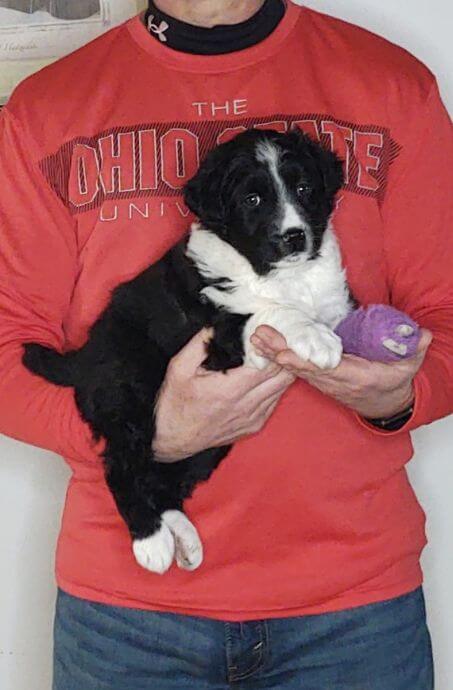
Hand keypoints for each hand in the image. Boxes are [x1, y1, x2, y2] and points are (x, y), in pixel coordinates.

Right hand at [152, 328, 295, 461]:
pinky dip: (275, 384)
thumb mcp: (179, 367)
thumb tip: (218, 326)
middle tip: (270, 340)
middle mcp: (247, 405)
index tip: (260, 333)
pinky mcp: (255, 424)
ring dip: (281, 368)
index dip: (270, 344)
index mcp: (230, 389)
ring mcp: (254, 417)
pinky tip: (264, 374)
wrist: (173, 437)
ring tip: (269, 354)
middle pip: (283, 373)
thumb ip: (200, 343)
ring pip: (284, 387)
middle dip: (280, 352)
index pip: (269, 362)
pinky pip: (276, 400)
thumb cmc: (175, 404)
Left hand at [250, 325, 432, 419]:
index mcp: (354, 378)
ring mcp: (324, 381)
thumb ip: (414, 350)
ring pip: (296, 367)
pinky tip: (264, 346)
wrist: (384, 404)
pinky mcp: (319, 378)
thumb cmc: (394, 382)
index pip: (326, 370)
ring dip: (275, 353)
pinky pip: (297, 368)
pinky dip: (279, 357)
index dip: (305, 363)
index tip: (286, 355)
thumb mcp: (408, 368)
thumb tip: (421, 335)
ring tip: (256, 338)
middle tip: (260, 338)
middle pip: (303, 367)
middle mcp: (334, 381)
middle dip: (281, 353)